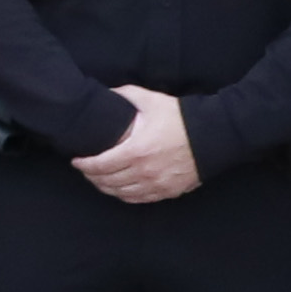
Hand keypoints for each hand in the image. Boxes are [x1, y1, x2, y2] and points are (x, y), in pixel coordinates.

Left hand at [75, 86, 202, 204]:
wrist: (214, 136)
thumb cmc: (181, 118)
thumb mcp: (151, 101)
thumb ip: (125, 95)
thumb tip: (107, 92)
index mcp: (136, 151)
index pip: (100, 165)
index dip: (84, 165)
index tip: (76, 160)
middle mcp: (144, 172)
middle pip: (108, 182)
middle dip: (91, 176)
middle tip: (85, 170)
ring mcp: (157, 184)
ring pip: (122, 193)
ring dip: (106, 188)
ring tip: (98, 179)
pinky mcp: (169, 191)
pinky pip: (140, 199)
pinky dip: (125, 196)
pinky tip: (119, 189)